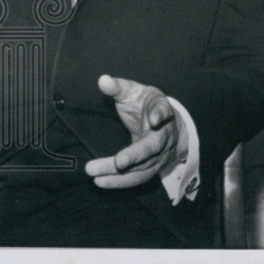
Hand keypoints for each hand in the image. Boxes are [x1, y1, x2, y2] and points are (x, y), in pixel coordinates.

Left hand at [84, 74, 186, 188]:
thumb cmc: (147, 106)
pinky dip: (120, 182)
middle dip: (136, 155)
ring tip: (94, 174)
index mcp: (161, 111)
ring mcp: (160, 155)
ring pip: (142, 167)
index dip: (160, 114)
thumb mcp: (136, 92)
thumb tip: (102, 80)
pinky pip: (137, 178)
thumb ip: (119, 87)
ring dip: (119, 174)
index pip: (163, 111)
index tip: (155, 118)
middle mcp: (164, 136)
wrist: (169, 126)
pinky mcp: (152, 168)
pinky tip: (100, 182)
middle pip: (152, 147)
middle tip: (119, 162)